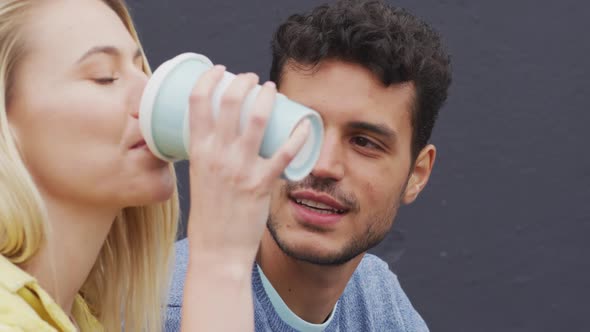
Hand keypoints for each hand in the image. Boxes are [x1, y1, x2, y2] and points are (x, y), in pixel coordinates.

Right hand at [185, 65, 309, 268]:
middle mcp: (217, 155)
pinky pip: (285, 152)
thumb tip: (218, 137)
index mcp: (197, 151)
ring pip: (257, 118)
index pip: (197, 101)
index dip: (209, 79)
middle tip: (251, 79)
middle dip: (242, 80)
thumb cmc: (208, 216)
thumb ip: (207, 156)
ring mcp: (240, 168)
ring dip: (267, 96)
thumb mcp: (198, 178)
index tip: (219, 70)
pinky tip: (305, 124)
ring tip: (272, 90)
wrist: (217, 250)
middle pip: (229, 101)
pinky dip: (298, 134)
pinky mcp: (262, 183)